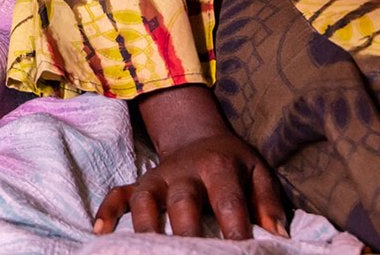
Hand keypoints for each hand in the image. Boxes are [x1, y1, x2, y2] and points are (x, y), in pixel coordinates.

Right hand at [94, 130, 286, 240]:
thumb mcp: (257, 172)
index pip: (228, 201)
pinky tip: (101, 232)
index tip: (240, 250)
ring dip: (145, 224)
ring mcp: (158, 178)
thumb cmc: (232, 163)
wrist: (197, 135)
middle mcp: (184, 172)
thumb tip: (278, 235)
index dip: (235, 228)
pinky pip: (118, 193)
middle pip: (182, 201)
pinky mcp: (140, 183)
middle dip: (186, 228)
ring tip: (146, 249)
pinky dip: (108, 209)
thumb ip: (268, 202)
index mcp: (218, 167)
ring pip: (145, 199)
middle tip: (190, 252)